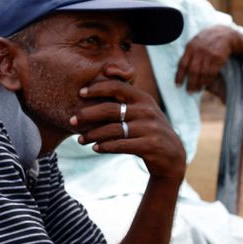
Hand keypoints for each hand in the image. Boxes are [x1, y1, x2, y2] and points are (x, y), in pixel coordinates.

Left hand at [70, 80, 185, 187]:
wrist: (172, 156)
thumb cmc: (147, 131)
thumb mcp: (141, 112)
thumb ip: (123, 101)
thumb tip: (89, 91)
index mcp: (143, 99)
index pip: (117, 87)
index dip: (97, 88)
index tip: (80, 93)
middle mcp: (147, 111)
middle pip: (110, 109)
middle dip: (87, 115)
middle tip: (71, 120)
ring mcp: (150, 128)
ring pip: (113, 129)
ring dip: (93, 135)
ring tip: (80, 140)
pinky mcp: (150, 145)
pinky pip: (121, 144)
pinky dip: (105, 146)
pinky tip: (95, 148)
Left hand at [175, 26, 234, 92]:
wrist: (224, 35)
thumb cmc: (206, 41)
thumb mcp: (194, 43)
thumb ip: (188, 54)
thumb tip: (181, 69)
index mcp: (190, 48)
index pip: (182, 64)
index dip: (179, 76)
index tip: (178, 86)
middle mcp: (199, 51)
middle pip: (193, 70)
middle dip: (190, 83)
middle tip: (189, 92)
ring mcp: (209, 55)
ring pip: (203, 73)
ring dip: (199, 83)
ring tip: (197, 90)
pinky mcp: (218, 58)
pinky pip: (212, 72)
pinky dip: (208, 80)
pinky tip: (205, 84)